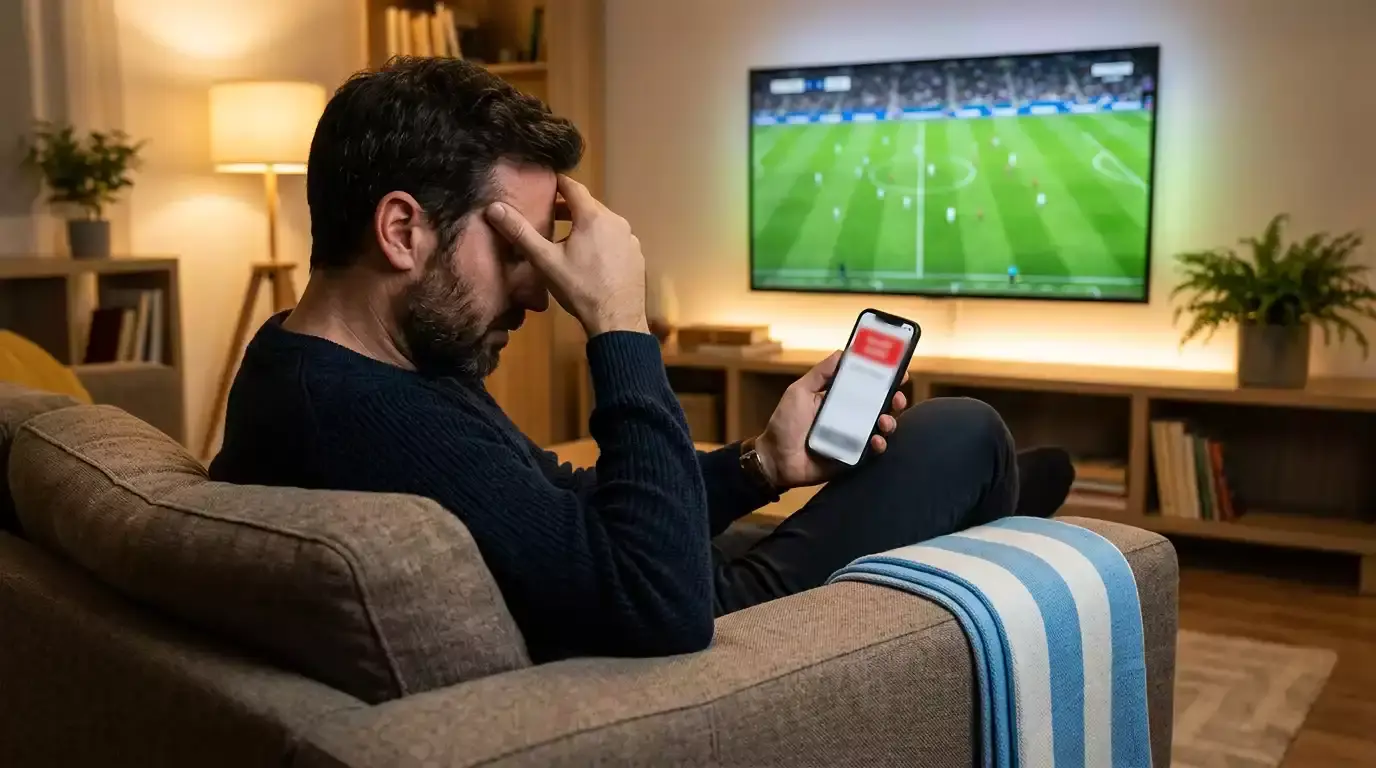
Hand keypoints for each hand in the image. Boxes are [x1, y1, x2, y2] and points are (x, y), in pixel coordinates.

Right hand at [485, 175, 647, 336]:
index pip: (573, 187)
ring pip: (604, 223)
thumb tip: (494, 208)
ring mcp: (630, 238)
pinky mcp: (637, 255)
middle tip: (550, 215)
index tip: (545, 184)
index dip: (557, 183)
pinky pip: (616, 239)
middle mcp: (616, 221)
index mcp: (593, 216)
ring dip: (586, 225)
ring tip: (568, 239)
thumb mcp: (545, 261)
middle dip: (569, 207)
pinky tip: (592, 258)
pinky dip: (602, 241)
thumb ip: (520, 233)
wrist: (617, 320)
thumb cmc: (579, 288)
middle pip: (589, 205)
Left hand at [755, 351, 908, 488]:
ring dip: (890, 422)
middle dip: (895, 399)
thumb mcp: (799, 391)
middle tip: (897, 397)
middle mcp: (850, 416)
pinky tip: (876, 440)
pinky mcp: (853, 457)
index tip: (899, 371)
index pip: (867, 385)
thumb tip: (843, 352)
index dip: (885, 378)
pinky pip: (872, 451)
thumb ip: (820, 373)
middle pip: (881, 405)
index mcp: (839, 398)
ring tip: (885, 420)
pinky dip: (879, 445)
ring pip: (881, 427)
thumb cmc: (785, 423)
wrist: (775, 459)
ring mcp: (853, 437)